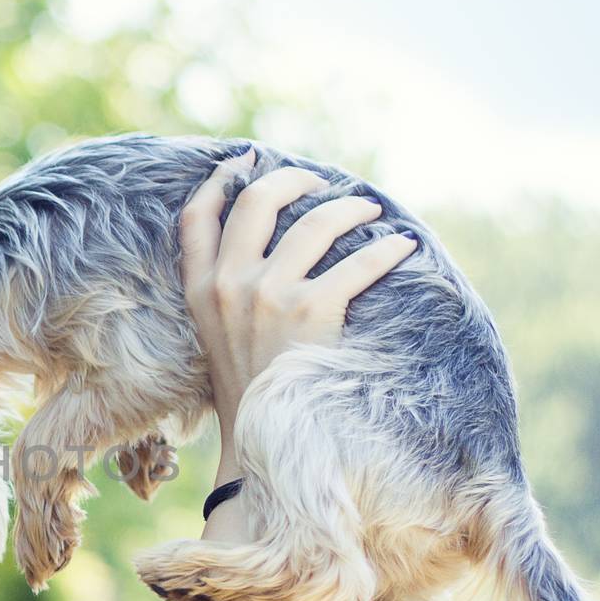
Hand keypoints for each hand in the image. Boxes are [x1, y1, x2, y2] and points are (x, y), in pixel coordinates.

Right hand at [179, 149, 417, 463]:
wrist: (263, 440)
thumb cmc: (248, 389)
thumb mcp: (216, 337)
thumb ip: (227, 292)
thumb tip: (265, 248)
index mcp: (199, 289)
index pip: (196, 217)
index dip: (219, 180)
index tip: (244, 160)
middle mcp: (228, 285)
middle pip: (256, 201)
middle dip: (292, 180)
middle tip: (320, 183)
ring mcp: (268, 295)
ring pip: (314, 222)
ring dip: (348, 209)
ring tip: (368, 211)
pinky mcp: (311, 311)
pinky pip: (358, 264)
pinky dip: (387, 252)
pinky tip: (402, 248)